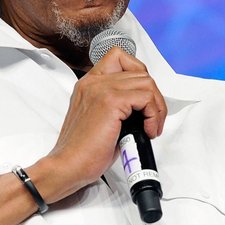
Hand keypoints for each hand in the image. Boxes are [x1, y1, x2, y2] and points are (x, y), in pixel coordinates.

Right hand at [38, 47, 166, 201]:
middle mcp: (94, 81)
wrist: (68, 166)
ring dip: (156, 107)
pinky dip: (154, 115)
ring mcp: (101, 89)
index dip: (139, 76)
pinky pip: (146, 97)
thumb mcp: (100, 119)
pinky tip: (147, 131)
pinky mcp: (110, 101)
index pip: (120, 58)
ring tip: (150, 127)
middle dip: (154, 97)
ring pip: (146, 82)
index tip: (143, 101)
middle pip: (139, 71)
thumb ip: (117, 105)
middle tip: (151, 120)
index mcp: (89, 84)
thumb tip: (143, 106)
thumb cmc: (83, 151)